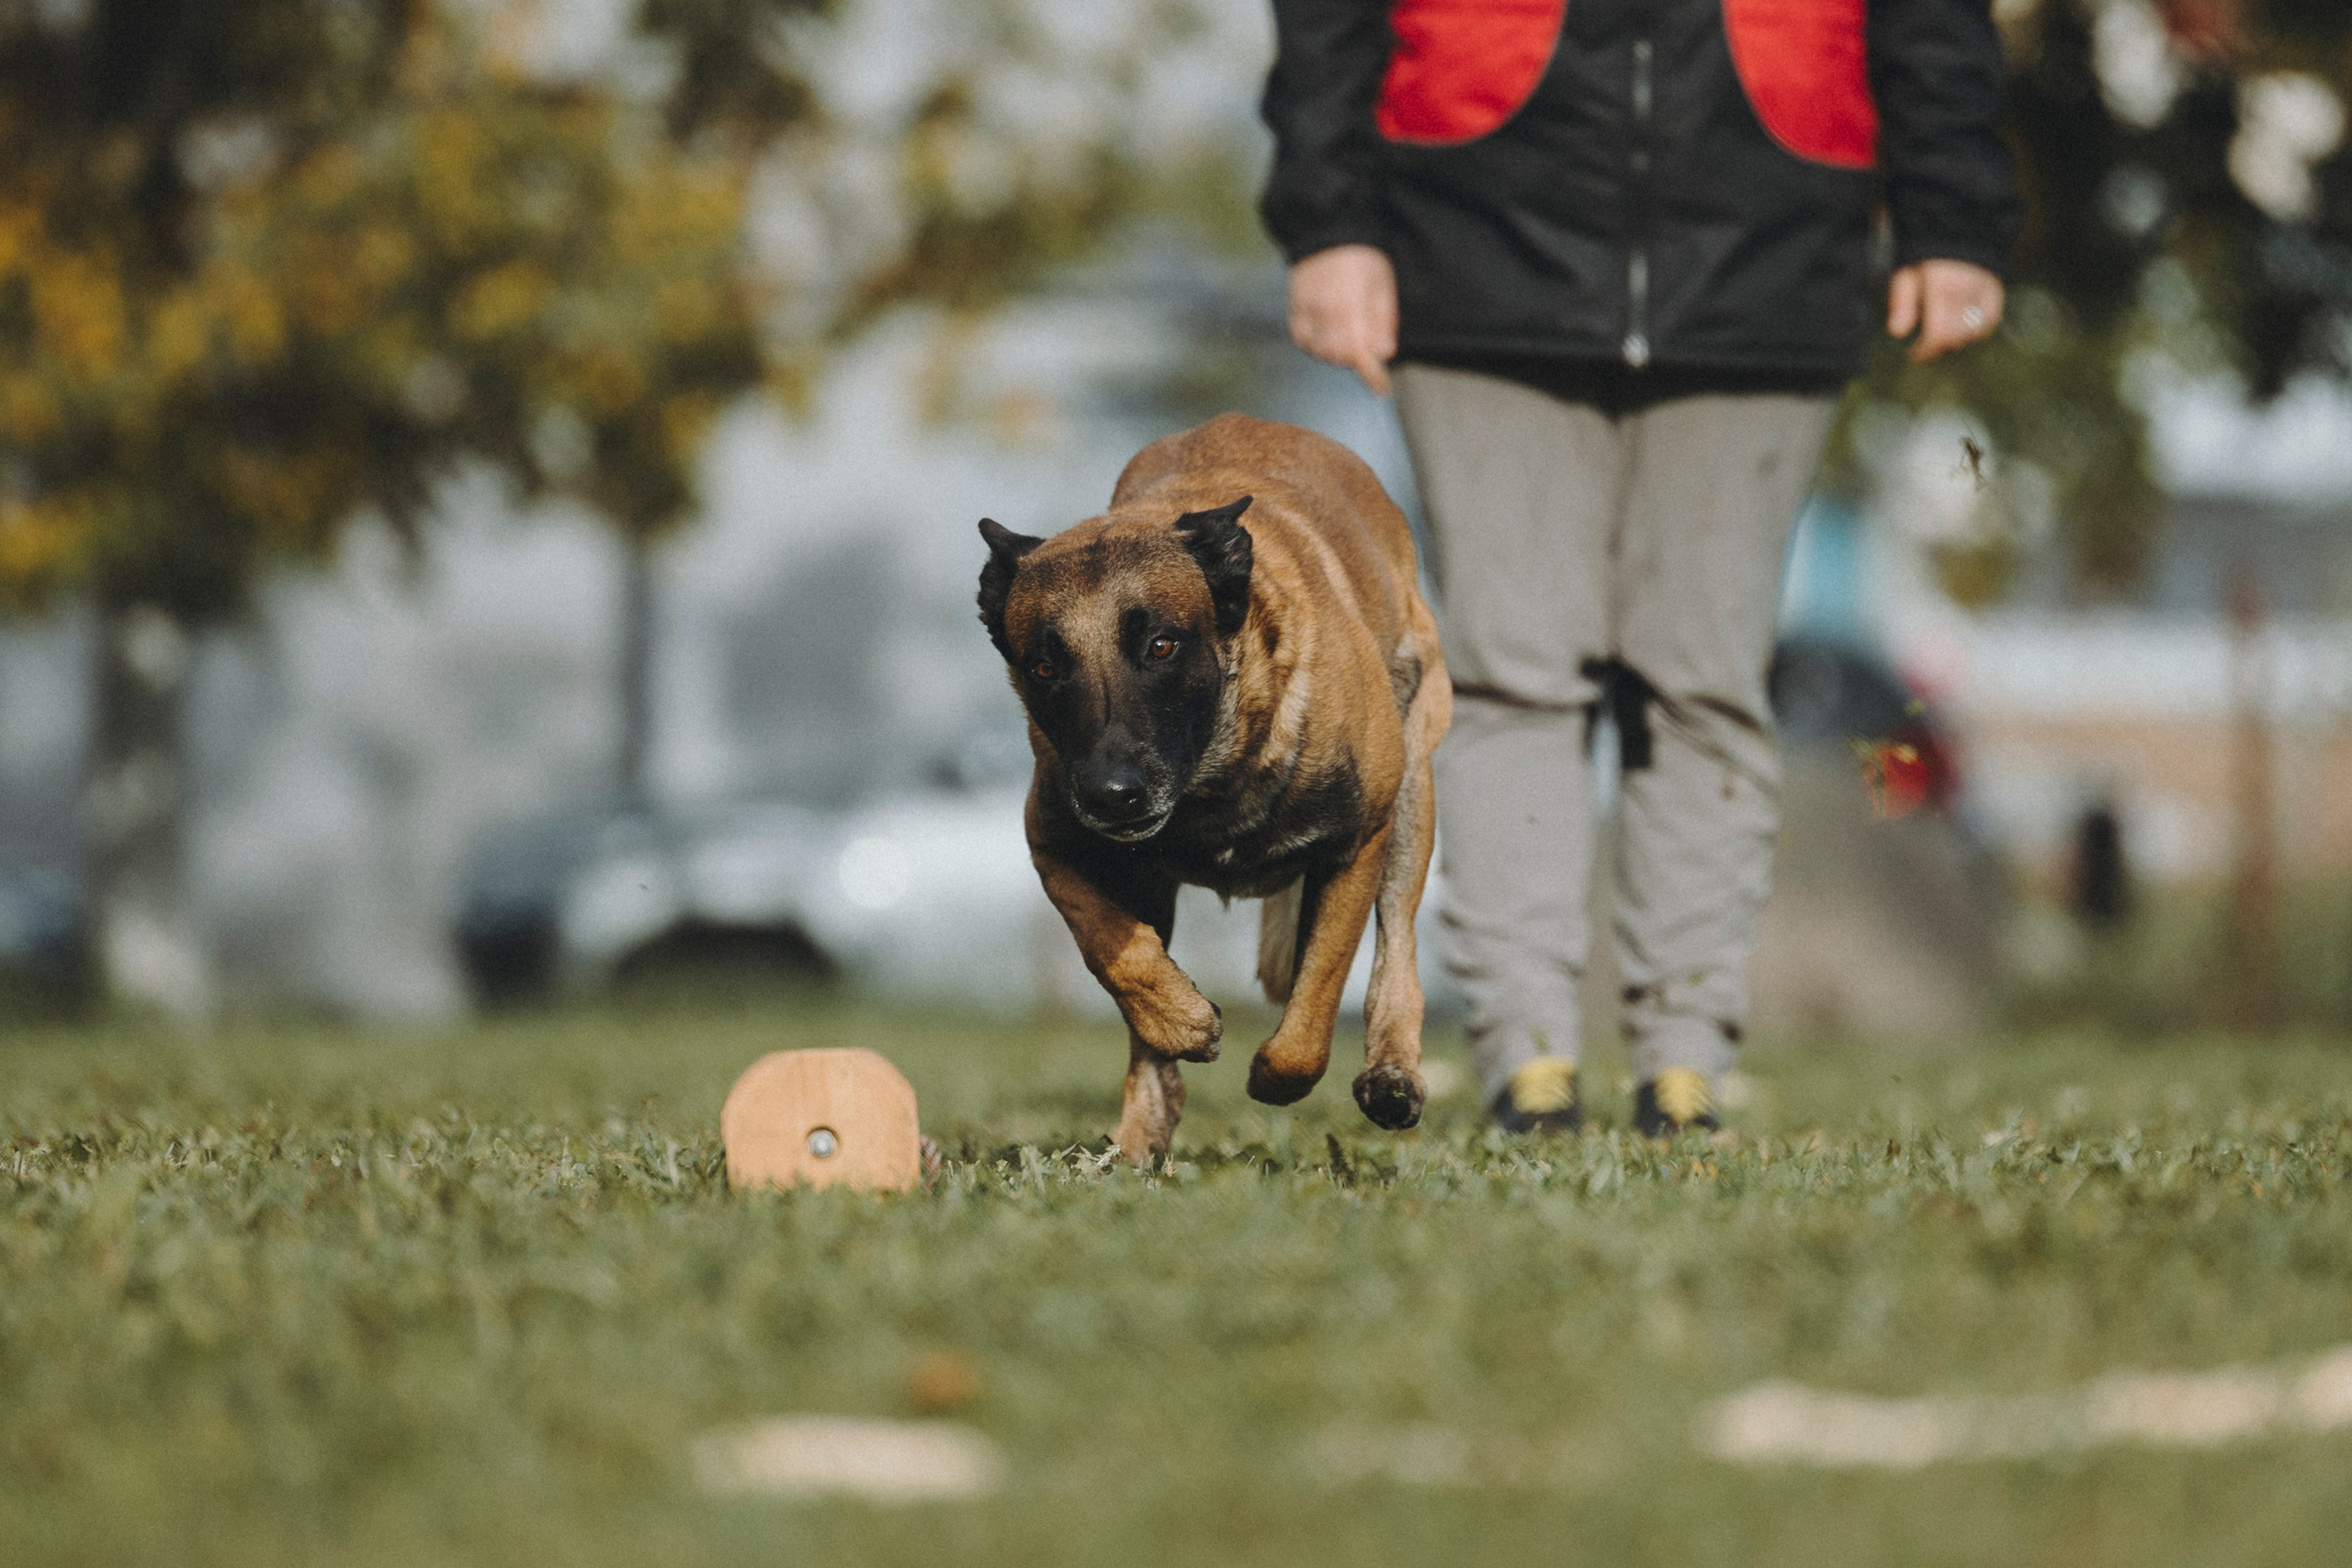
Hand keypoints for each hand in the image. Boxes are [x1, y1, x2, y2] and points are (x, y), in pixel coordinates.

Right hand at [1287, 244, 1397, 395]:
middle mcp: (1322, 311)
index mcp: (1348, 305)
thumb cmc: (1362, 257)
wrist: (1328, 229)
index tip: (1382, 387)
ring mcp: (1305, 310)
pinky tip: (1328, 335)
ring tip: (1349, 336)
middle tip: (1369, 348)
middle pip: (1338, 356)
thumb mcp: (1383, 284)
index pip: (1357, 353)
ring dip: (1337, 352)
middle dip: (1357, 358)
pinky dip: (1316, 344)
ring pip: (1319, 351)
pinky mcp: (1293, 308)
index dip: (1371, 375)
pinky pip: (1302, 340)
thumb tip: (1384, 353)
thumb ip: (1384, 321)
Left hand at [1887, 259, 2002, 362]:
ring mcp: (1985, 292)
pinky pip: (1989, 321)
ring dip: (1956, 338)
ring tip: (1939, 330)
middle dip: (1938, 346)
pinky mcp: (1995, 291)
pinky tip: (1960, 326)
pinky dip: (1975, 329)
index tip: (1913, 355)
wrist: (1957, 228)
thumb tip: (1897, 332)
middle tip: (1924, 345)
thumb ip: (1902, 301)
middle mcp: (1968, 291)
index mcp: (1943, 288)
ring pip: (1973, 332)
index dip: (1925, 351)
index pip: (1939, 333)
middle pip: (1956, 336)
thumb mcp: (1906, 273)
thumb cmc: (1925, 254)